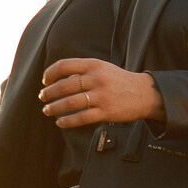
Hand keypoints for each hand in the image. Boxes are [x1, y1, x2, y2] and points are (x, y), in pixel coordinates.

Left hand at [38, 57, 163, 128]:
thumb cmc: (120, 81)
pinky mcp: (106, 112)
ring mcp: (101, 96)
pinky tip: (60, 122)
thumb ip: (83, 71)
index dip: (51, 73)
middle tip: (42, 97)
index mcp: (94, 65)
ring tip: (47, 110)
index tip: (45, 81)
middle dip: (49, 93)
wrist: (144, 93)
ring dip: (54, 107)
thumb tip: (59, 80)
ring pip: (70, 102)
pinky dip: (67, 121)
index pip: (65, 65)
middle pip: (64, 86)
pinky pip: (81, 117)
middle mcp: (97, 79)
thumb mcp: (103, 68)